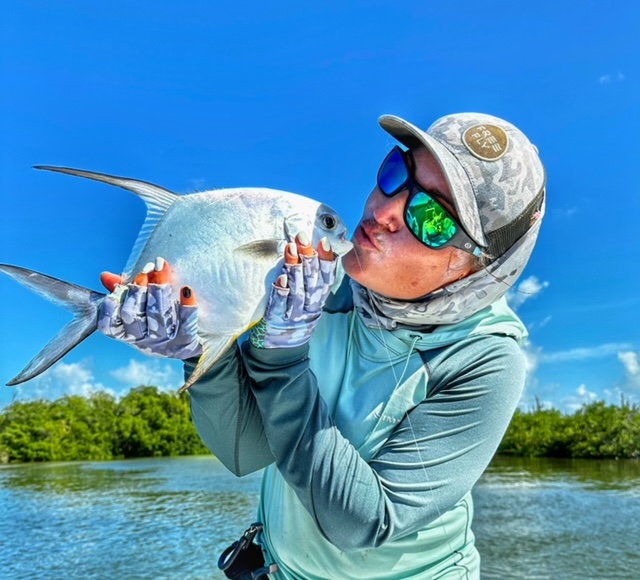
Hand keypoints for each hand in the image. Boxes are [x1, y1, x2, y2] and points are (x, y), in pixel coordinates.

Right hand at [98, 257, 202, 359]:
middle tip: (147, 269)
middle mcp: (143, 341)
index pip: (108, 324)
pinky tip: (187, 290)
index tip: (120, 284)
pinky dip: (187, 307)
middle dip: (138, 290)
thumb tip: (105, 276)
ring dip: (158, 290)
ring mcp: (165, 343)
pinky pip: (186, 325)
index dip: (111, 305)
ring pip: (157, 317)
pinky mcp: (186, 344)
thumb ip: (125, 291)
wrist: (198, 339)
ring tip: (162, 268)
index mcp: (127, 333)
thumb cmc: (163, 319)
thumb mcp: (141, 307)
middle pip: (133, 316)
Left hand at [250, 233, 336, 348]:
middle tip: (302, 236)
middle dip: (308, 257)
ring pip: (298, 290)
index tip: (323, 241)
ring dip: (295, 268)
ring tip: (290, 248)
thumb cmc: (295, 316)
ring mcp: (295, 315)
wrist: (282, 350)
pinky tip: (281, 278)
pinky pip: (281, 306)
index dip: (327, 260)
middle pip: (312, 280)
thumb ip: (311, 279)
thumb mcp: (309, 300)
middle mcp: (310, 307)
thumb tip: (312, 249)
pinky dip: (282, 292)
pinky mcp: (278, 321)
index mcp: (319, 300)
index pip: (327, 278)